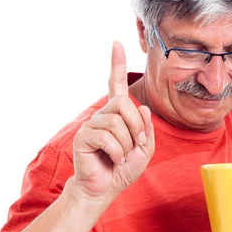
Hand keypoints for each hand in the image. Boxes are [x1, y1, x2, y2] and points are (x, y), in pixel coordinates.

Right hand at [72, 41, 154, 202]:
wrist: (105, 188)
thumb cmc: (123, 168)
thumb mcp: (145, 149)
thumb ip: (147, 128)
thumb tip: (142, 107)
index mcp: (118, 115)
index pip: (116, 85)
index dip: (117, 64)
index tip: (116, 43)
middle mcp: (103, 115)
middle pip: (124, 104)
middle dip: (136, 127)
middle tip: (137, 145)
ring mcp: (92, 125)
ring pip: (117, 123)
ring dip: (126, 145)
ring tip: (121, 157)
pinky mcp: (83, 136)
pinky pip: (107, 138)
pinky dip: (116, 153)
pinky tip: (113, 160)